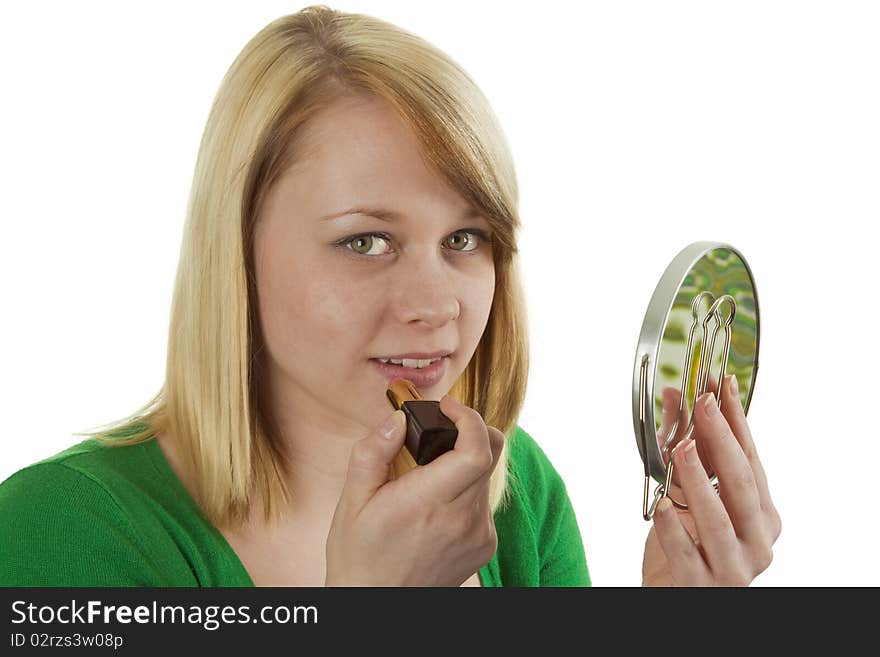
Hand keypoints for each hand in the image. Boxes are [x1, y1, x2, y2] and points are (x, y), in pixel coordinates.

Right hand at [325, 395, 503, 585]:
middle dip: (468, 430)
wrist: (376, 605)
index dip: (469, 418)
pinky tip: (438, 502)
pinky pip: (484, 501)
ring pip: (488, 476)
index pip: (477, 451)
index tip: (447, 407)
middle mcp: (462, 520)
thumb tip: (396, 419)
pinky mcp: (486, 546)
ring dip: (466, 461)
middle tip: (441, 427)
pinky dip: (467, 489)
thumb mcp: (352, 501)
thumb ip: (373, 452)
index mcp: (427, 503)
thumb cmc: (359, 555)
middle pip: (491, 454)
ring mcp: (479, 535)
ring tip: (431, 471)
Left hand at [642, 374, 781, 585]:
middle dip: (721, 440)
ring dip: (698, 479)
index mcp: (762, 515)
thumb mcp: (686, 492)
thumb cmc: (687, 544)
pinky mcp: (704, 586)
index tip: (722, 385)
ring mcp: (735, 567)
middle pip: (741, 483)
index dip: (736, 420)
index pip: (751, 459)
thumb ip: (684, 447)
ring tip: (681, 448)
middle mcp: (757, 540)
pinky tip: (660, 506)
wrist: (673, 594)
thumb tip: (674, 395)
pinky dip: (673, 528)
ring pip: (718, 519)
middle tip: (703, 405)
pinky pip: (687, 554)